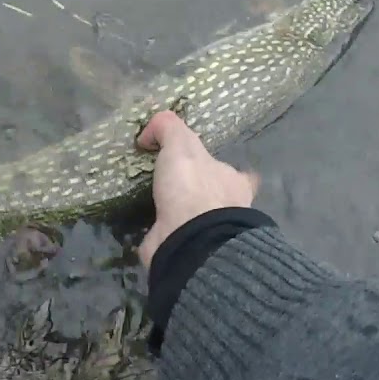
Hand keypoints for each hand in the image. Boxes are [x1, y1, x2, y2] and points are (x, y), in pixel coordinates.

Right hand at [135, 110, 259, 268]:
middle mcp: (226, 208)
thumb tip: (150, 132)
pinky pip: (172, 238)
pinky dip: (161, 234)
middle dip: (195, 190)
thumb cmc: (192, 187)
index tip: (203, 165)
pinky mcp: (187, 251)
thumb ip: (169, 128)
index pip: (229, 171)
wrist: (190, 239)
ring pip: (193, 218)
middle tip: (168, 184)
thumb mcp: (181, 144)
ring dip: (177, 213)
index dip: (215, 165)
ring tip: (151, 204)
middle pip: (210, 194)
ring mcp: (208, 233)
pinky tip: (144, 228)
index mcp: (233, 182)